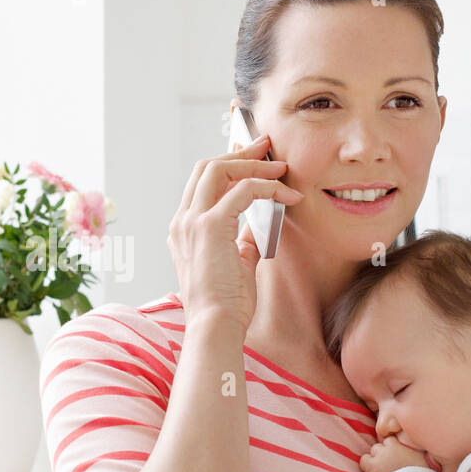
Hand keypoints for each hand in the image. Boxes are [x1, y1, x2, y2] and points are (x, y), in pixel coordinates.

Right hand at [168, 133, 302, 334]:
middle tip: (267, 146)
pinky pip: (242, 190)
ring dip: (253, 164)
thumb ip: (244, 240)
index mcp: (184, 229)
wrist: (215, 325)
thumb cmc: (226, 304)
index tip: (254, 158)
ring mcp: (192, 221)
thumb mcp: (236, 263)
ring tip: (281, 168)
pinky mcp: (209, 226)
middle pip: (207, 167)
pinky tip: (287, 196)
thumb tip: (262, 225)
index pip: (202, 182)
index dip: (229, 164)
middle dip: (240, 153)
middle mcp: (182, 220)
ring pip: (220, 169)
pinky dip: (267, 187)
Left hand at [359, 435, 428, 471]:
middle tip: (390, 464)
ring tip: (382, 469)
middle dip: (384, 453)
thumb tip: (419, 449)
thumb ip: (418, 452)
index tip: (396, 456)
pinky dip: (367, 464)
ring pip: (373, 451)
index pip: (391, 440)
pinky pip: (364, 460)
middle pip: (381, 445)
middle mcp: (389, 449)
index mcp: (402, 445)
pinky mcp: (371, 467)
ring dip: (376, 458)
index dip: (393, 448)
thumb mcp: (425, 461)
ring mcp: (379, 457)